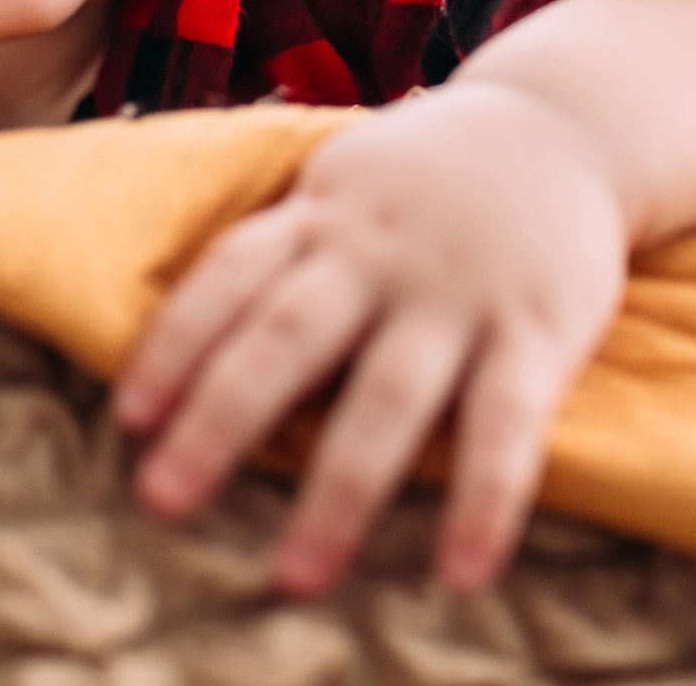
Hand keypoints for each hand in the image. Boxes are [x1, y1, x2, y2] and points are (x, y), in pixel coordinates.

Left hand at [113, 84, 627, 595]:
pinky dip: (483, 499)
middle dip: (219, 421)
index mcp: (323, 215)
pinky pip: (507, 422)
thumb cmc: (428, 175)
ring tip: (297, 576)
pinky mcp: (538, 328)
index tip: (129, 418)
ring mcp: (458, 291)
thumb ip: (289, 250)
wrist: (566, 120)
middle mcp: (378, 253)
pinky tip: (460, 569)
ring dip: (339, 491)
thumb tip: (195, 344)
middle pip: (284, 337)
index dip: (175, 346)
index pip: (229, 277)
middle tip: (162, 500)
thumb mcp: (346, 182)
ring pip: (387, 395)